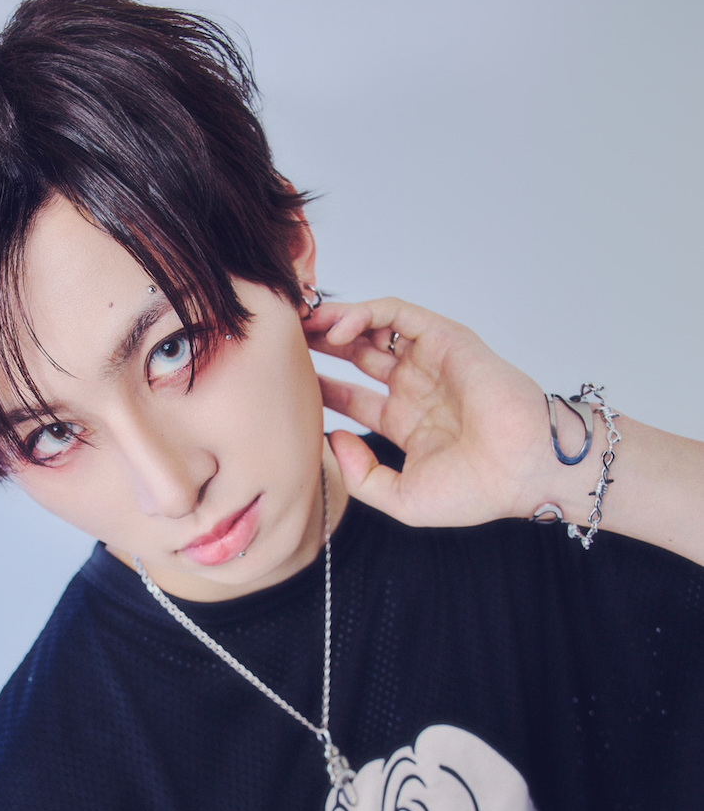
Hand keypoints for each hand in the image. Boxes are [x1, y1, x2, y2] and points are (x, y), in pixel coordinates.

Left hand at [304, 297, 562, 526]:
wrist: (523, 471)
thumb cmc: (476, 491)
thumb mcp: (402, 498)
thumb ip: (361, 476)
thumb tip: (333, 440)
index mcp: (408, 423)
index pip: (352, 397)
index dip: (321, 387)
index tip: (289, 385)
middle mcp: (417, 388)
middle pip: (357, 356)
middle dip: (321, 347)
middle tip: (287, 344)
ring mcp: (431, 362)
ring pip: (373, 329)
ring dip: (336, 322)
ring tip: (304, 325)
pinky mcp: (445, 339)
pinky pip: (396, 315)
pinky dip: (364, 312)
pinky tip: (338, 327)